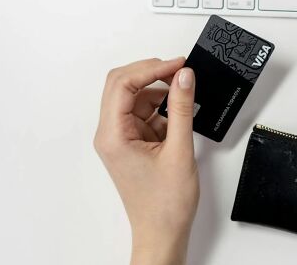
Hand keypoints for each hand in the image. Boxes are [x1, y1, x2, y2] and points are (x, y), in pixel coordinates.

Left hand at [94, 57, 197, 264]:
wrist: (163, 233)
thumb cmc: (165, 204)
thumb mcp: (179, 150)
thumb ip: (182, 108)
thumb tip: (184, 77)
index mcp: (113, 136)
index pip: (123, 85)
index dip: (151, 68)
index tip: (178, 64)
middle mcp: (110, 134)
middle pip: (123, 86)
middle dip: (151, 74)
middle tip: (179, 70)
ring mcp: (120, 138)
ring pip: (135, 98)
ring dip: (159, 92)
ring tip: (185, 95)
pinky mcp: (132, 143)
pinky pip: (144, 113)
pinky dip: (162, 109)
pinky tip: (179, 115)